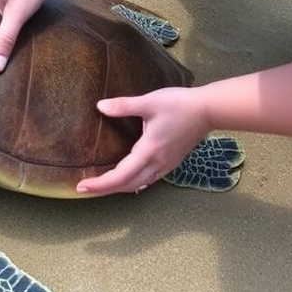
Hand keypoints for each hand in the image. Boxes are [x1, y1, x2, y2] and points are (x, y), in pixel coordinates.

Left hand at [77, 87, 211, 194]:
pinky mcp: (171, 162)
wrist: (209, 110)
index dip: (100, 184)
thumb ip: (124, 106)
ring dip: (119, 188)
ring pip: (138, 184)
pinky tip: (128, 180)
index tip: (82, 187)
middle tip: (85, 189)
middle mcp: (157, 164)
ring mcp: (166, 165)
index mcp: (149, 151)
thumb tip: (100, 106)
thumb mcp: (149, 102)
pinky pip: (149, 180)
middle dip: (105, 190)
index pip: (120, 176)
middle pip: (127, 185)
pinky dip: (133, 183)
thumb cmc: (180, 104)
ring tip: (102, 185)